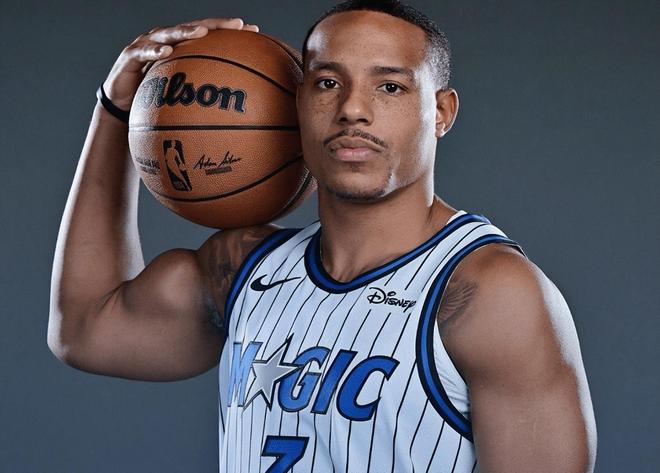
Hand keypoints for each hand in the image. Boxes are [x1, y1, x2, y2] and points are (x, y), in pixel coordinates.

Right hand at [103, 18, 259, 109]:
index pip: (211, 35)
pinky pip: (143, 52)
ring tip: (201, 32)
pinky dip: (154, 50)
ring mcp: (147, 44)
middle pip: (195, 28)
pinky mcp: (130, 55)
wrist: (122, 106)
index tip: (255, 31)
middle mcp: (167, 40)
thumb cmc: (156, 100)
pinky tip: (166, 52)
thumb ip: (206, 97)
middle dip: (216, 25)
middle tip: (236, 24)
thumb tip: (238, 116)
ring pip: (168, 34)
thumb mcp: (184, 97)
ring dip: (185, 31)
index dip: (230, 31)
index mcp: (183, 47)